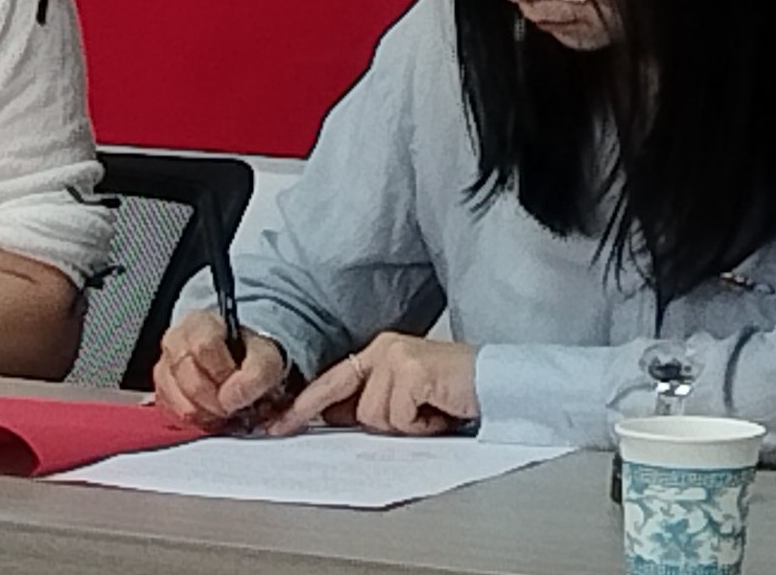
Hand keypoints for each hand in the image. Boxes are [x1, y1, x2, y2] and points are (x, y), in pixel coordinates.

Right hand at [152, 317, 290, 428]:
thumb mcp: (266, 358)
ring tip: (225, 411)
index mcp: (200, 322)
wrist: (241, 366)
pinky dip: (196, 421)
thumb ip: (256, 374)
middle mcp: (175, 342)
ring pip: (177, 401)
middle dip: (215, 399)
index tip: (238, 385)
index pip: (205, 345)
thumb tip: (230, 399)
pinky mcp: (162, 394)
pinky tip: (212, 415)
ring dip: (206, 413)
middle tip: (234, 406)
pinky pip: (173, 414)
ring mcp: (164, 369)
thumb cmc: (249, 356)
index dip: (223, 371)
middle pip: (189, 377)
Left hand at [274, 330, 476, 435]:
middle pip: (356, 408)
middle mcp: (385, 349)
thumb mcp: (403, 396)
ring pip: (375, 417)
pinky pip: (398, 418)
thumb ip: (368, 402)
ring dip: (406, 424)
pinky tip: (439, 410)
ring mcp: (399, 358)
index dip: (304, 407)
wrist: (496, 383)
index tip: (279, 426)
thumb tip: (332, 418)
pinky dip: (421, 424)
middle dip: (384, 422)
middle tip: (418, 417)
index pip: (331, 382)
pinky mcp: (414, 372)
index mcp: (379, 352)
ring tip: (432, 410)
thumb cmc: (453, 391)